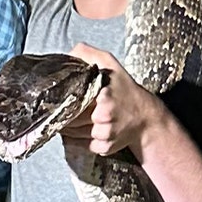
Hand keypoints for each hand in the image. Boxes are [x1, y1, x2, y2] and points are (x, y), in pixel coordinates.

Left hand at [60, 43, 166, 157]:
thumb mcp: (109, 64)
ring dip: (66, 126)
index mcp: (103, 93)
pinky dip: (75, 139)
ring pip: (72, 132)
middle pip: (69, 116)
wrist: (145, 117)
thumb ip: (87, 54)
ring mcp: (105, 133)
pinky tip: (77, 130)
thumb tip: (67, 54)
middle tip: (59, 107)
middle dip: (63, 113)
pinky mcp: (104, 147)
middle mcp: (104, 115)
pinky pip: (80, 145)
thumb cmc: (124, 89)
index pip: (71, 98)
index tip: (56, 96)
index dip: (61, 97)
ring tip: (67, 117)